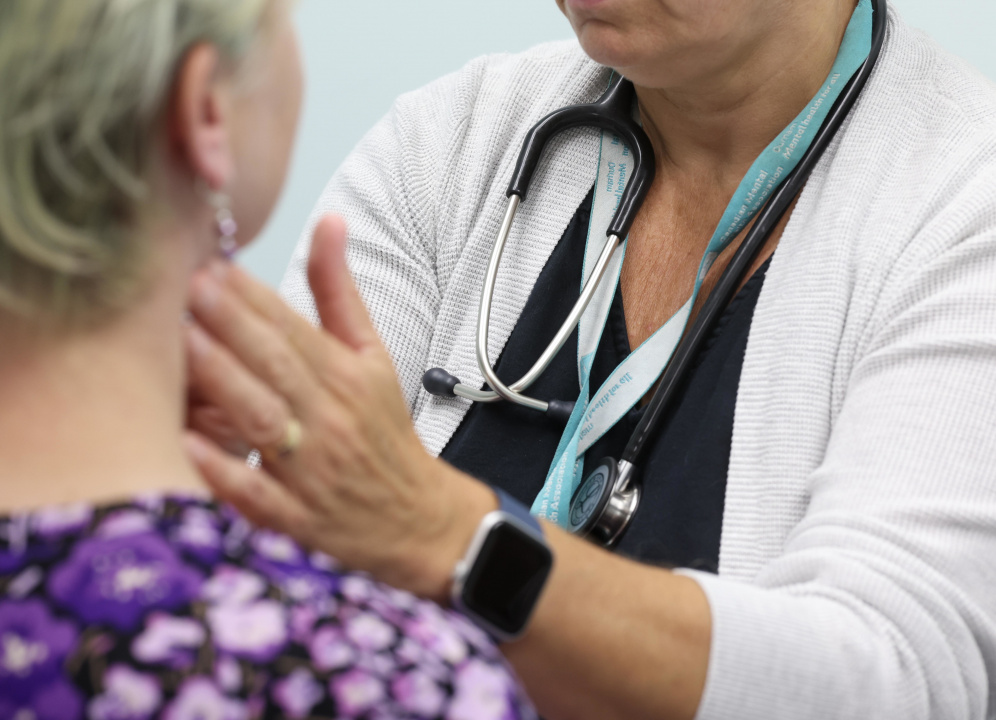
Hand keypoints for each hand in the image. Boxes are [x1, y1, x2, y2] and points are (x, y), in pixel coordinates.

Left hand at [184, 215, 495, 601]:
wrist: (416, 517)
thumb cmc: (384, 432)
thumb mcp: (373, 358)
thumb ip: (341, 293)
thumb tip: (329, 222)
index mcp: (348, 378)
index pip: (296, 330)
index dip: (254, 298)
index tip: (215, 266)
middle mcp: (331, 420)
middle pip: (278, 366)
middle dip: (234, 325)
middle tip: (190, 287)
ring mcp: (312, 470)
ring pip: (265, 421)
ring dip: (227, 383)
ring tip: (187, 345)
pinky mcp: (297, 517)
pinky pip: (258, 494)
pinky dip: (227, 472)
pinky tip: (191, 444)